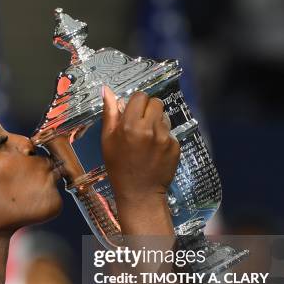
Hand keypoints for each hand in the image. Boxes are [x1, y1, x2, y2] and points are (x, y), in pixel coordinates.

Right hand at [101, 86, 179, 208]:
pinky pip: (171, 132)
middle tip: (141, 125)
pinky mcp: (176, 147)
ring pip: (164, 117)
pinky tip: (155, 151)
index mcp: (130, 126)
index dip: (136, 104)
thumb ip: (110, 113)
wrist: (139, 193)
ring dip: (157, 123)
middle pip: (156, 102)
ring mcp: (165, 138)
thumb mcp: (107, 140)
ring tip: (148, 140)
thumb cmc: (118, 167)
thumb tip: (107, 90)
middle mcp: (150, 129)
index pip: (140, 96)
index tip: (132, 114)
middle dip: (149, 110)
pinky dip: (164, 138)